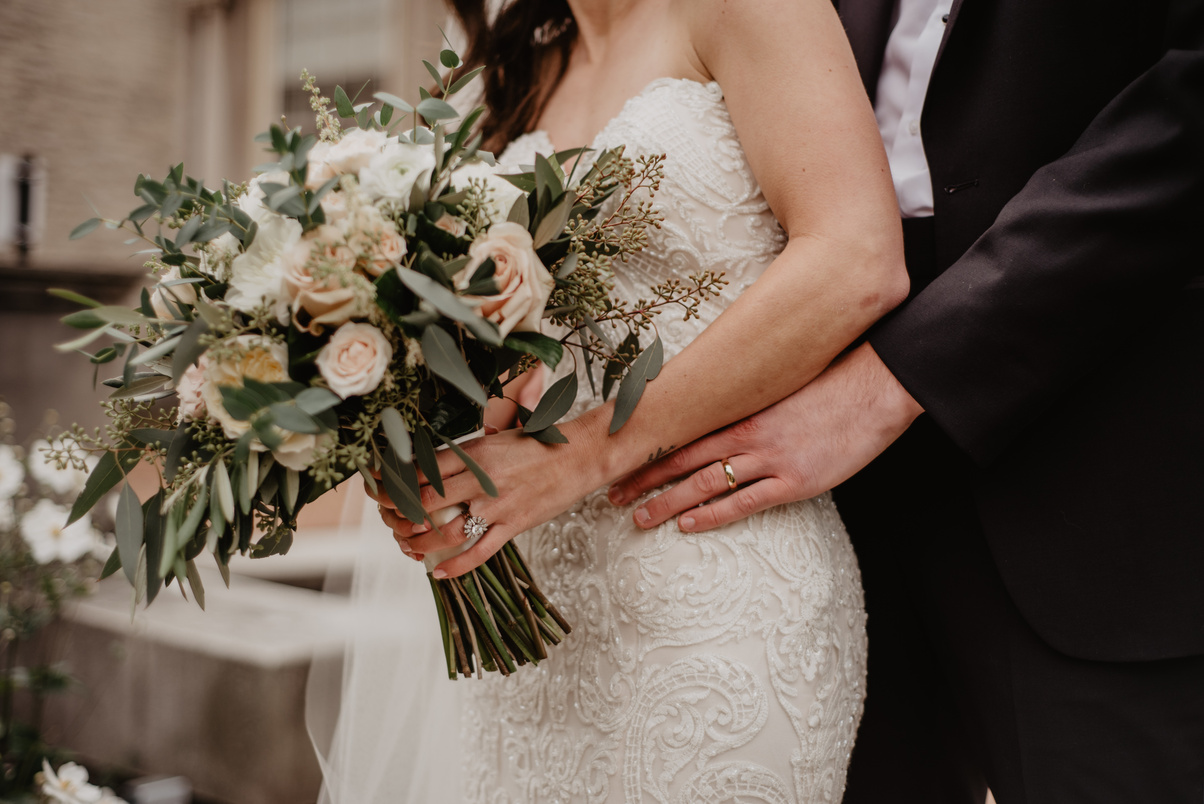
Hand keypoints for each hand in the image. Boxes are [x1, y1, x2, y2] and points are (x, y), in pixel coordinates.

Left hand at [374, 410, 610, 577]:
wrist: (580, 455)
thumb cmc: (538, 444)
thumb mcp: (495, 438)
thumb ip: (465, 455)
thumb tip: (430, 467)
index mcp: (475, 452)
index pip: (422, 470)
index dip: (396, 483)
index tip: (381, 490)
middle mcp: (482, 479)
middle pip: (426, 502)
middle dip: (399, 515)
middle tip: (389, 520)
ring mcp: (498, 506)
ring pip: (447, 532)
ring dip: (420, 544)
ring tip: (407, 547)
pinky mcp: (514, 525)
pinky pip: (480, 552)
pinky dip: (456, 566)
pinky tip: (439, 572)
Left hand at [607, 344, 922, 531]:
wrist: (876, 388)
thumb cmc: (832, 383)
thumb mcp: (782, 385)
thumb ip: (751, 401)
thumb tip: (722, 408)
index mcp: (743, 407)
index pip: (683, 431)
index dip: (650, 447)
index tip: (620, 457)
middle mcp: (748, 433)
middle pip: (682, 458)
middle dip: (644, 478)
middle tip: (611, 494)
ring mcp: (770, 458)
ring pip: (705, 483)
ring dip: (667, 502)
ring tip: (638, 517)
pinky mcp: (794, 481)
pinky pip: (744, 503)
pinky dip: (711, 515)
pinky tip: (687, 524)